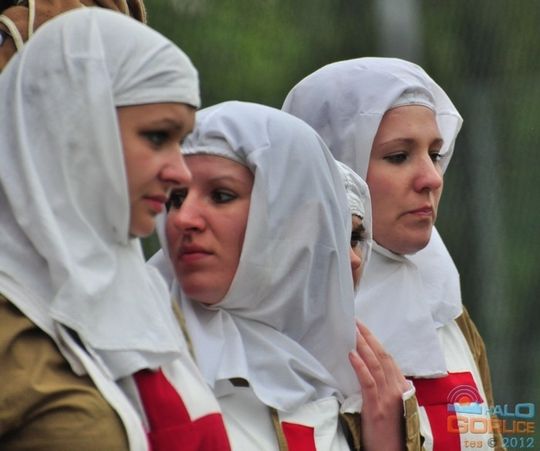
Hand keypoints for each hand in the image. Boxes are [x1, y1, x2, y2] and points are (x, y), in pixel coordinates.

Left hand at [349, 321, 409, 450]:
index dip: (375, 341)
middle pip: (382, 357)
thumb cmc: (388, 429)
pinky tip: (352, 355)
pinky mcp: (377, 407)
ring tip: (352, 332)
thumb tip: (371, 368)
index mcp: (401, 386)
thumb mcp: (391, 404)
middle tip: (356, 322)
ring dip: (363, 346)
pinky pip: (369, 382)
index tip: (363, 328)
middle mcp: (397, 389)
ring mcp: (388, 398)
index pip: (388, 358)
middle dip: (369, 337)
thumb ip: (385, 386)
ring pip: (376, 365)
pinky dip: (360, 366)